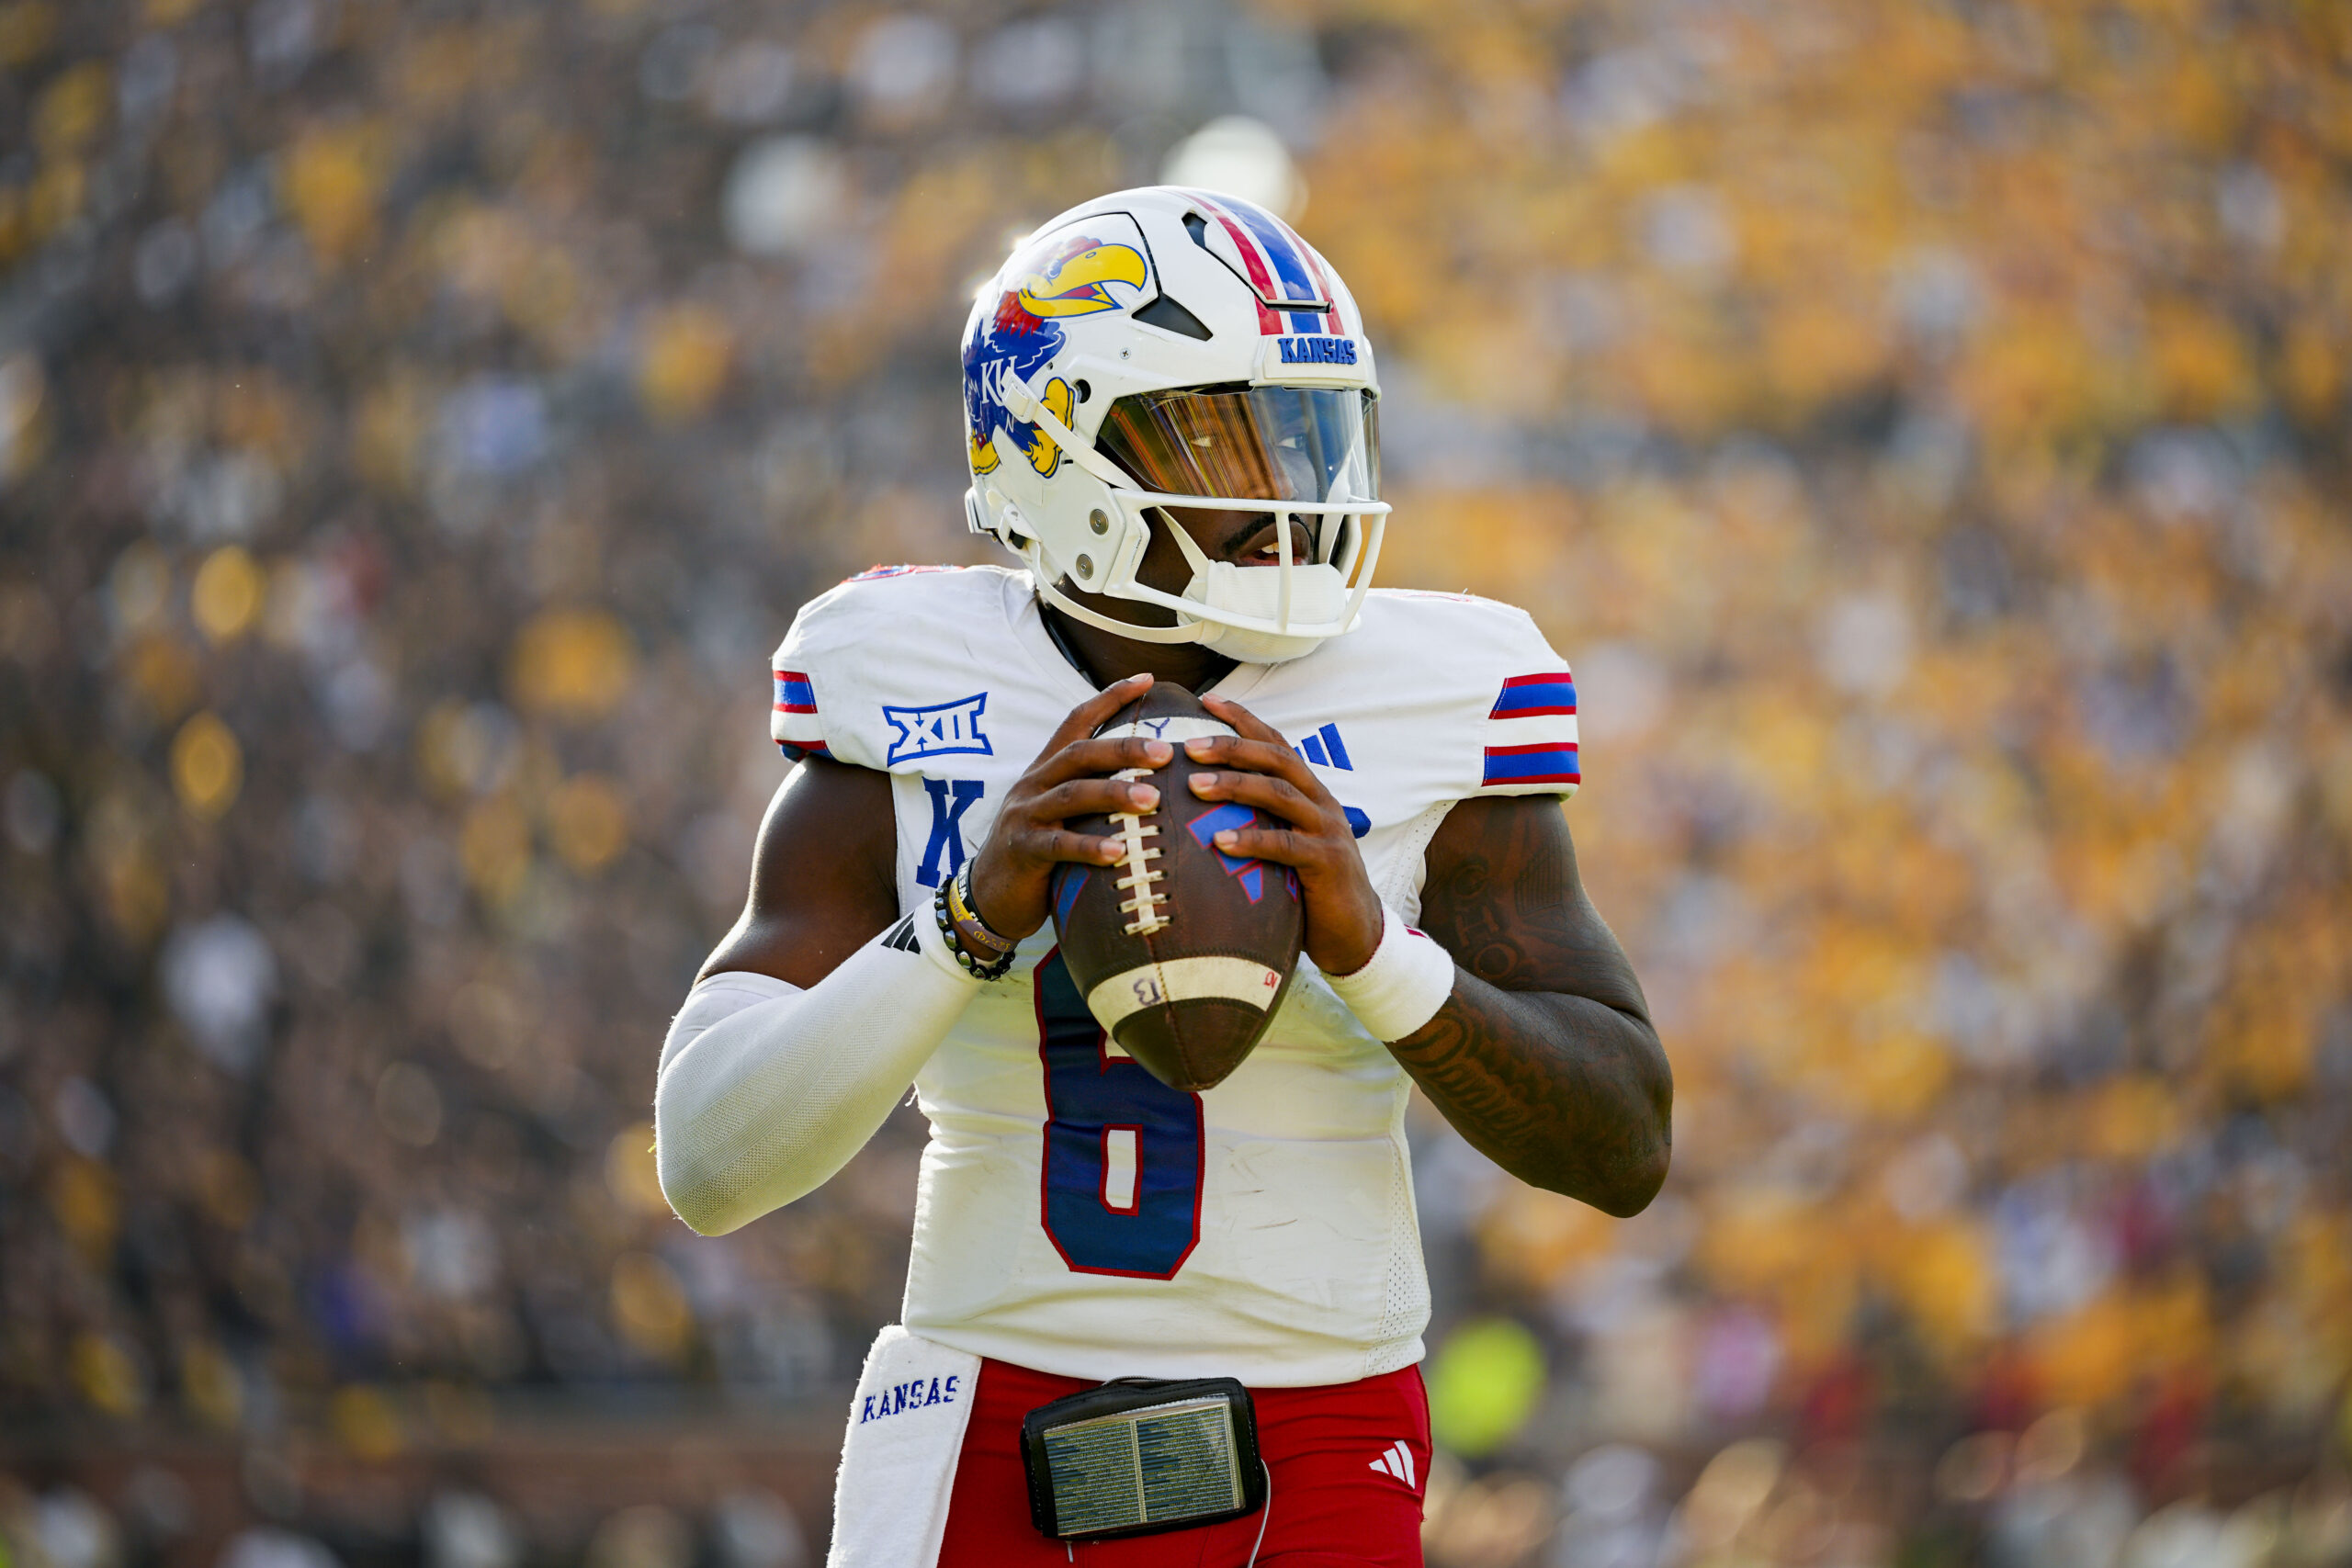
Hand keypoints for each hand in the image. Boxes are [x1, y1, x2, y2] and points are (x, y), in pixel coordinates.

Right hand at [965, 674, 1171, 939]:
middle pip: (1080, 754)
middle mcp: (1034, 784)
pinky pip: (1058, 845)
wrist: (989, 894)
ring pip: (1072, 795)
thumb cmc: (1040, 852)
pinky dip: (1089, 847)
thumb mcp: (1062, 813)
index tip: (1148, 679)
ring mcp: (1025, 815)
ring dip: (1114, 794)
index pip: (1077, 721)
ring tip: (1153, 800)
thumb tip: (1153, 782)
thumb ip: (1093, 794)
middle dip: (1124, 749)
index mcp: (1046, 769)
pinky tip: (1119, 852)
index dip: (1111, 697)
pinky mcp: (1022, 850)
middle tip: (1166, 753)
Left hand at [1186, 696, 1385, 975]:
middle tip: (1189, 745)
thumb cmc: (1307, 886)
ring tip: (1195, 785)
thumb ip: (1257, 819)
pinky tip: (1219, 842)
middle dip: (1232, 747)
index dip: (1244, 720)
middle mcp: (1320, 802)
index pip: (1275, 744)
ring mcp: (1327, 830)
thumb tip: (1198, 806)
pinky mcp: (1327, 863)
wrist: (1354, 931)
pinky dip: (1252, 840)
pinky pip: (1286, 846)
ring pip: (1280, 794)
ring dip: (1235, 785)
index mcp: (1309, 792)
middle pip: (1277, 759)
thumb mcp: (1283, 843)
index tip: (1206, 700)